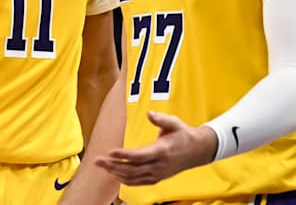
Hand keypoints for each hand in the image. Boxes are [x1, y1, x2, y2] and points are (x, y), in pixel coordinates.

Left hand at [94, 111, 216, 185]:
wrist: (198, 151)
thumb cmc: (184, 135)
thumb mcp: (175, 123)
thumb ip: (161, 119)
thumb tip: (149, 114)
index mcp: (162, 151)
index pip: (140, 156)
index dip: (124, 155)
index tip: (110, 151)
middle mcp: (159, 166)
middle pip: (132, 169)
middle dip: (113, 165)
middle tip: (97, 160)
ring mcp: (158, 174)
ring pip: (133, 178)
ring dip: (115, 173)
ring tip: (102, 165)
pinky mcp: (156, 178)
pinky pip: (138, 182)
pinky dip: (124, 179)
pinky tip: (114, 173)